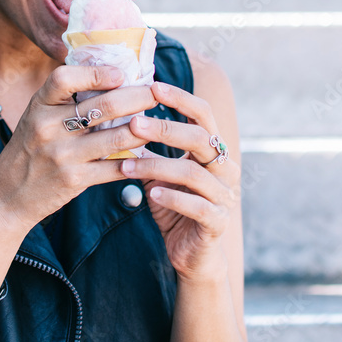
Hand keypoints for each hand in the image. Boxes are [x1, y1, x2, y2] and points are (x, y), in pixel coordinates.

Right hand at [0, 65, 157, 233]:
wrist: (8, 195)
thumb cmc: (30, 149)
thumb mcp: (36, 116)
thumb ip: (64, 99)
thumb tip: (112, 76)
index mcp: (39, 106)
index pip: (64, 78)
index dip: (96, 73)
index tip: (121, 73)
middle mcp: (48, 127)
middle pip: (103, 106)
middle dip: (137, 97)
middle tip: (155, 94)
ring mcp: (62, 155)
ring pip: (116, 137)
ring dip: (142, 129)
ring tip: (155, 123)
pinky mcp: (75, 179)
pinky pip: (114, 167)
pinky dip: (135, 160)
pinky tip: (146, 154)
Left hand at [119, 82, 241, 282]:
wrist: (193, 254)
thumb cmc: (174, 207)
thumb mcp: (159, 174)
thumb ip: (148, 151)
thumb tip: (116, 119)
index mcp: (213, 151)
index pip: (203, 114)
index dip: (181, 98)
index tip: (153, 86)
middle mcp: (225, 168)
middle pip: (199, 138)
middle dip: (165, 128)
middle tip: (133, 123)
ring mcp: (224, 195)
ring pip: (193, 172)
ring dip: (157, 166)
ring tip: (128, 165)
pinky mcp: (217, 222)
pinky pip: (197, 206)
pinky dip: (173, 198)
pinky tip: (152, 194)